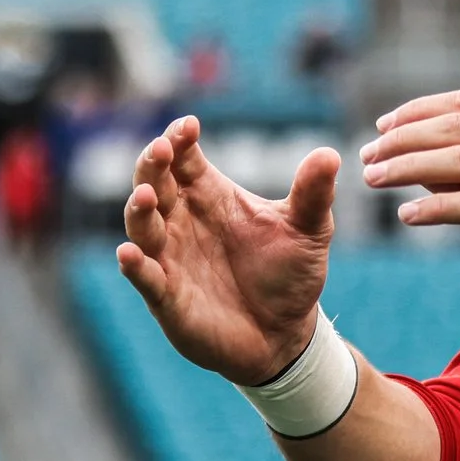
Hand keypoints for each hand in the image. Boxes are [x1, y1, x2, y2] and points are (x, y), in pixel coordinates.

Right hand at [117, 116, 340, 384]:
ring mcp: (170, 258)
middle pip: (153, 182)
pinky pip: (144, 278)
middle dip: (152, 165)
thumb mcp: (308, 231)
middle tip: (161, 150)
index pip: (183, 158)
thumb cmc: (289, 274)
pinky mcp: (167, 297)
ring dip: (139, 210)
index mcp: (209, 195)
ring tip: (146, 196)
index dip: (179, 139)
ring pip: (142, 227)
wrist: (285, 334)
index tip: (188, 126)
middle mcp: (182, 221)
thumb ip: (313, 194)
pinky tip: (129, 254)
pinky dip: (134, 266)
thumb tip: (330, 155)